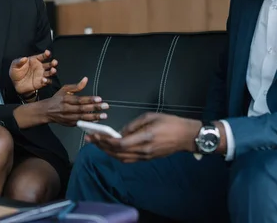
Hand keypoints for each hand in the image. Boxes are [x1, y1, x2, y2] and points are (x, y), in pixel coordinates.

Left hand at [10, 50, 57, 95]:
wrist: (15, 84)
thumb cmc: (16, 72)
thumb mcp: (15, 65)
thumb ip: (19, 61)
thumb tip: (24, 58)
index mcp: (35, 60)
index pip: (43, 56)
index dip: (46, 54)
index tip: (48, 53)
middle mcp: (40, 67)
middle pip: (50, 64)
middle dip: (53, 63)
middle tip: (54, 62)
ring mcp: (42, 75)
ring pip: (50, 72)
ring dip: (53, 71)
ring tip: (53, 70)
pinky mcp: (41, 82)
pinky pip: (47, 81)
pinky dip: (47, 81)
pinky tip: (43, 80)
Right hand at [42, 77, 108, 125]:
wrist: (46, 111)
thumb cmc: (57, 99)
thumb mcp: (64, 90)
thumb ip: (76, 86)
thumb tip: (85, 79)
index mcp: (65, 99)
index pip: (79, 100)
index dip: (89, 99)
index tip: (99, 99)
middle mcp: (66, 109)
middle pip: (82, 109)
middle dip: (95, 108)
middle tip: (105, 106)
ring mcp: (68, 118)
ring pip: (82, 117)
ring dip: (94, 117)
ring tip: (104, 115)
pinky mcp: (69, 124)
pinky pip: (80, 123)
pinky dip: (89, 122)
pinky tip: (96, 120)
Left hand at [86, 113, 200, 162]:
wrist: (187, 136)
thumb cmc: (170, 122)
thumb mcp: (150, 117)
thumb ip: (133, 125)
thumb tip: (119, 132)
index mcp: (145, 138)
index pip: (119, 144)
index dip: (105, 141)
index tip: (94, 135)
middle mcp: (144, 151)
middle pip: (117, 153)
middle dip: (101, 146)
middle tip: (90, 139)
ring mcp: (146, 157)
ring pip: (122, 158)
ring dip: (107, 152)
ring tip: (97, 144)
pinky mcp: (148, 159)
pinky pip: (129, 160)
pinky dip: (117, 155)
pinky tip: (111, 149)